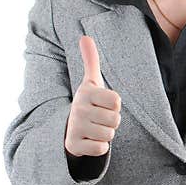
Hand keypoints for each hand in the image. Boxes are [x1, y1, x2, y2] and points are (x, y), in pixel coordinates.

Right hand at [64, 35, 121, 156]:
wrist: (69, 128)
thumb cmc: (88, 103)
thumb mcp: (90, 82)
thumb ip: (91, 60)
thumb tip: (85, 36)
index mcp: (85, 92)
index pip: (117, 101)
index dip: (115, 105)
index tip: (104, 104)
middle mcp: (78, 109)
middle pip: (115, 119)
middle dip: (111, 121)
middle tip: (99, 118)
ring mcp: (75, 127)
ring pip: (109, 134)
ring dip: (105, 134)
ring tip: (94, 128)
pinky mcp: (74, 145)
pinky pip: (101, 148)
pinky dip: (99, 146)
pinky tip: (90, 140)